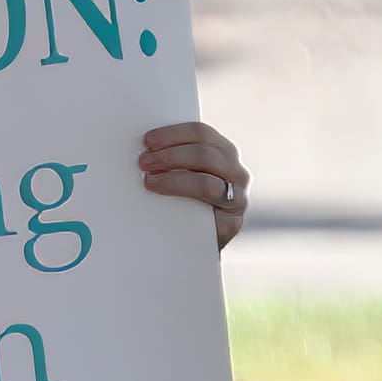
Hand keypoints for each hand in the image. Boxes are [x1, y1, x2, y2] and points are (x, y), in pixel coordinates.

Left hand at [139, 122, 249, 250]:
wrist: (194, 246)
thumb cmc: (184, 206)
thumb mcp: (182, 175)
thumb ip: (175, 159)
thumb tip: (146, 146)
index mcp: (223, 153)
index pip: (202, 134)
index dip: (173, 134)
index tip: (148, 140)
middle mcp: (236, 172)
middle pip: (205, 153)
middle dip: (171, 154)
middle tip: (144, 161)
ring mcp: (237, 197)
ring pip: (206, 180)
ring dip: (173, 177)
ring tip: (149, 179)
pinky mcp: (232, 222)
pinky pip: (208, 205)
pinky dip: (183, 195)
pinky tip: (163, 194)